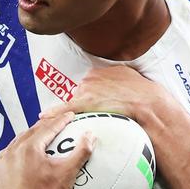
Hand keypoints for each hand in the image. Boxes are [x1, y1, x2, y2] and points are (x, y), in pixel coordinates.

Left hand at [0, 112, 94, 188]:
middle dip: (45, 126)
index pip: (48, 128)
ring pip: (18, 142)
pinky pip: (8, 155)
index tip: (70, 116)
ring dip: (30, 136)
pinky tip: (23, 154)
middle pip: (31, 132)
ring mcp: (3, 163)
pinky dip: (18, 150)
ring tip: (40, 135)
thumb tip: (91, 135)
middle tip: (57, 123)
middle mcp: (13, 151)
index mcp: (30, 147)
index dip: (61, 120)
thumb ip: (81, 152)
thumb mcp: (67, 173)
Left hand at [40, 66, 167, 122]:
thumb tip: (116, 82)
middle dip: (83, 103)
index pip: (87, 84)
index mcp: (99, 71)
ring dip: (77, 110)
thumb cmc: (142, 91)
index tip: (93, 101)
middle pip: (79, 93)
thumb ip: (117, 77)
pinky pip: (65, 108)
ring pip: (74, 102)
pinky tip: (42, 116)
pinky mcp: (86, 103)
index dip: (90, 95)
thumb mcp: (129, 75)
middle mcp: (90, 78)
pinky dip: (53, 112)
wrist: (147, 101)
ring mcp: (87, 90)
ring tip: (85, 117)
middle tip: (96, 112)